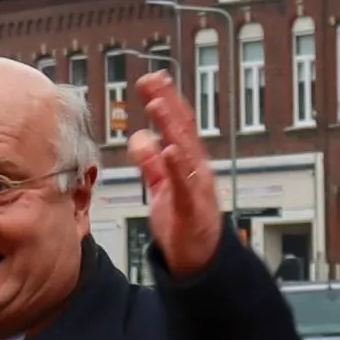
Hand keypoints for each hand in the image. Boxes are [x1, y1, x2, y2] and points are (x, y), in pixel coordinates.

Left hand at [126, 71, 222, 276]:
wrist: (200, 260)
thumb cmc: (185, 223)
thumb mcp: (163, 187)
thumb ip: (151, 163)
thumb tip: (139, 138)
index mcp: (188, 163)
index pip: (178, 125)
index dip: (167, 100)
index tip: (153, 80)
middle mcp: (196, 169)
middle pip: (182, 129)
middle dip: (168, 103)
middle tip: (152, 81)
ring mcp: (197, 186)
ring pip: (185, 149)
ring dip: (171, 126)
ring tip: (157, 104)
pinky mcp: (192, 206)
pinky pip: (186, 183)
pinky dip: (179, 165)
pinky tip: (170, 149)